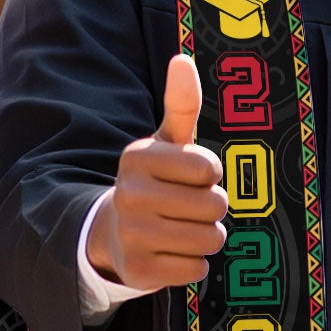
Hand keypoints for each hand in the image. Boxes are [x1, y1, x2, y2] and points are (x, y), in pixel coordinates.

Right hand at [87, 54, 228, 290]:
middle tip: (186, 207)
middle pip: (215, 205)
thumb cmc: (156, 181)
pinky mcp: (138, 272)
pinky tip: (169, 252)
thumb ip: (181, 105)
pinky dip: (192, 263)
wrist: (114, 233)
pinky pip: (196, 269)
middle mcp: (128, 194)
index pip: (210, 169)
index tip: (190, 177)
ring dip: (207, 236)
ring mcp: (130, 236)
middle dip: (211, 208)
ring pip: (211, 239)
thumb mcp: (168, 142)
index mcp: (137, 157)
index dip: (210, 175)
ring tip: (181, 228)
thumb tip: (183, 59)